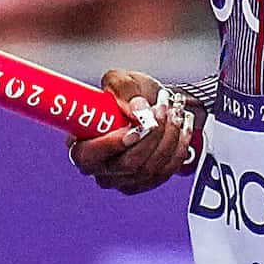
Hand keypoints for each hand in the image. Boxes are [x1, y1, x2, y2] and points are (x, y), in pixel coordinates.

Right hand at [68, 70, 198, 192]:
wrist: (153, 105)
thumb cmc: (130, 96)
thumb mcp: (121, 81)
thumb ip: (123, 90)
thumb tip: (137, 110)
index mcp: (82, 147)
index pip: (90, 156)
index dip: (114, 144)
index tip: (135, 128)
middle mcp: (101, 170)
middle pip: (129, 164)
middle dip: (151, 135)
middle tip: (162, 109)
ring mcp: (124, 180)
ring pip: (151, 168)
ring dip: (169, 137)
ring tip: (174, 111)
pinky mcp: (147, 182)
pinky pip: (167, 170)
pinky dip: (178, 146)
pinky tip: (181, 126)